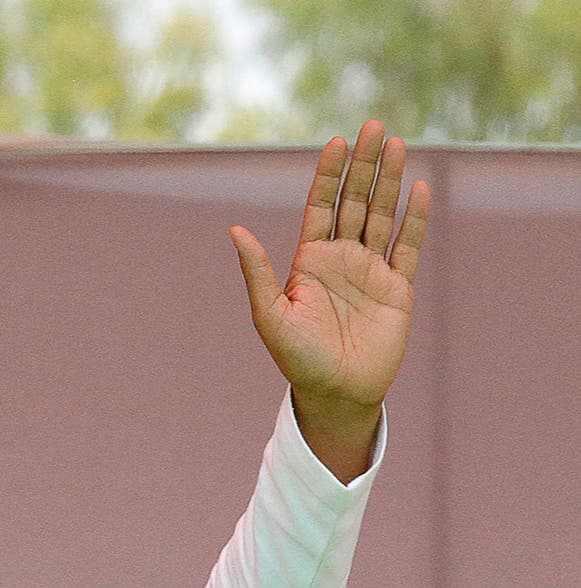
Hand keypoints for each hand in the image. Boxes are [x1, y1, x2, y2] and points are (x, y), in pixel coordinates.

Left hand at [230, 123, 430, 476]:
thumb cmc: (297, 360)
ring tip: (395, 143)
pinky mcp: (398, 287)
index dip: (328, 175)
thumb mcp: (270, 316)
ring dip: (388, 180)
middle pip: (354, 201)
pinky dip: (414, 219)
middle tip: (372, 126)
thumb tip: (235, 231)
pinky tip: (418, 189)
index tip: (336, 143)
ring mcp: (372, 270)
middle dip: (362, 166)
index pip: (320, 206)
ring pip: (382, 215)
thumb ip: (257, 273)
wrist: (335, 394)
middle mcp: (341, 259)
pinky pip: (408, 246)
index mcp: (309, 262)